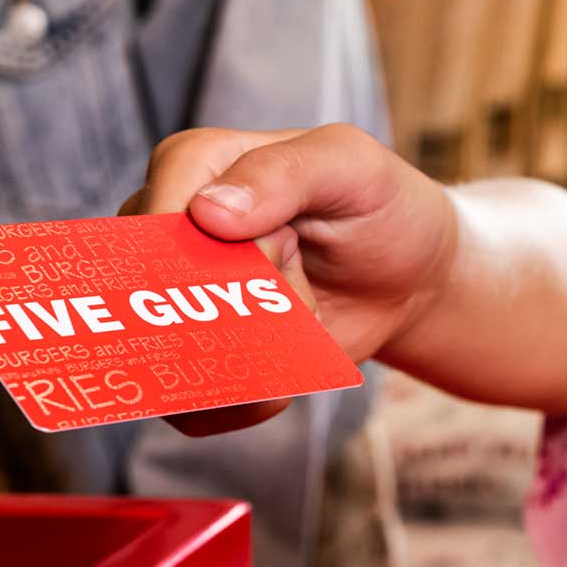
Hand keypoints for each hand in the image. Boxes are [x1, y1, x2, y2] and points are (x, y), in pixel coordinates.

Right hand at [123, 124, 458, 433]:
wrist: (409, 277)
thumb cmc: (379, 205)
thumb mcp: (353, 167)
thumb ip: (284, 172)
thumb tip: (208, 212)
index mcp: (198, 165)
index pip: (157, 208)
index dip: (203, 248)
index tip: (272, 255)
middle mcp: (172, 230)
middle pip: (160, 288)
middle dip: (238, 304)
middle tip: (304, 292)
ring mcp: (180, 295)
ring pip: (169, 351)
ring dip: (243, 354)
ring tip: (305, 327)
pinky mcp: (200, 351)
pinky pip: (185, 400)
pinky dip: (238, 400)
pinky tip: (283, 382)